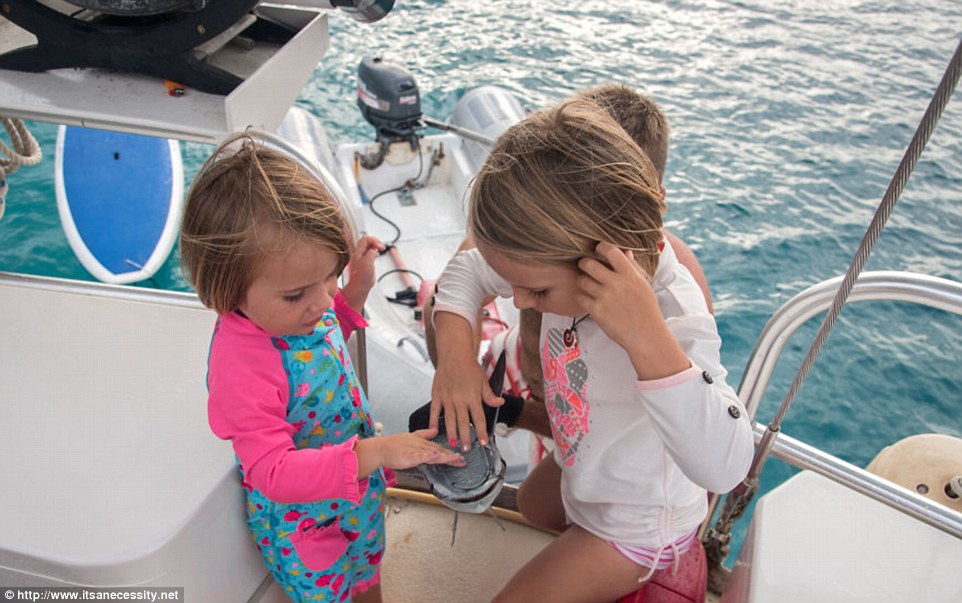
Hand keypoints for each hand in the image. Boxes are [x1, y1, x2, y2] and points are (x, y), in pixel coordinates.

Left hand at [341, 235, 384, 312]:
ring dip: (375, 246)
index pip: (365, 239)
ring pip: (369, 247)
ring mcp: (363, 258)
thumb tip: (374, 251)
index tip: (379, 247)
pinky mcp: (366, 263)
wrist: (360, 287)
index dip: (374, 240)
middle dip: (375, 242)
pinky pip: (370, 253)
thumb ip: (371, 253)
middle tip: (381, 247)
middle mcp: (359, 254)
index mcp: (358, 253)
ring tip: (380, 249)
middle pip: (367, 241)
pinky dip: (375, 252)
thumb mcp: (367, 262)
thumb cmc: (361, 277)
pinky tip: (377, 255)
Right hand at [355, 429, 464, 476]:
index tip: (460, 456)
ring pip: (433, 453)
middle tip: (463, 460)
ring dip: (445, 456)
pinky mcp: (409, 455)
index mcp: (423, 442)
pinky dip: (428, 455)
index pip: (440, 448)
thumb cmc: (393, 445)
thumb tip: (435, 430)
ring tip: (456, 458)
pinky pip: (420, 456)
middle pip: (440, 451)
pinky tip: (435, 456)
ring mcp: (416, 450)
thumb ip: (424, 433)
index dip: (451, 452)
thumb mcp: (412, 436)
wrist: (380, 448)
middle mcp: (421, 446)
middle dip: (452, 456)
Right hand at [430, 312, 502, 450]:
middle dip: (465, 437)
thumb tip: (500, 403)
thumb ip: (489, 395)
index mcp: (473, 397)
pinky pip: (435, 411)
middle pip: (463, 422)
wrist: (454, 354)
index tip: (483, 443)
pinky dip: (434, 421)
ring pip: (449, 419)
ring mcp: (447, 398)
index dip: (481, 432)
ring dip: (450, 433)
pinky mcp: (437, 395)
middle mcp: (460, 399)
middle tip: (466, 450)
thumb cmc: (470, 367)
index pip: (478, 418)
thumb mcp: (483, 381)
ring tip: (452, 445)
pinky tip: (434, 431)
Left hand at [576, 242, 688, 379]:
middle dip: (584, 263)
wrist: (646, 335)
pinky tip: (589, 300)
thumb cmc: (647, 310)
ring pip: (582, 281)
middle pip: (589, 264)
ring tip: (588, 285)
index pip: (610, 251)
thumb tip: (626, 253)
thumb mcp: (644, 286)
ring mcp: (605, 297)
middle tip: (585, 266)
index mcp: (629, 274)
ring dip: (582, 281)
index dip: (600, 247)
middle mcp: (616, 283)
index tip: (598, 250)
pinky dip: (583, 297)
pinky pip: (581, 297)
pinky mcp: (597, 311)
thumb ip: (633, 268)